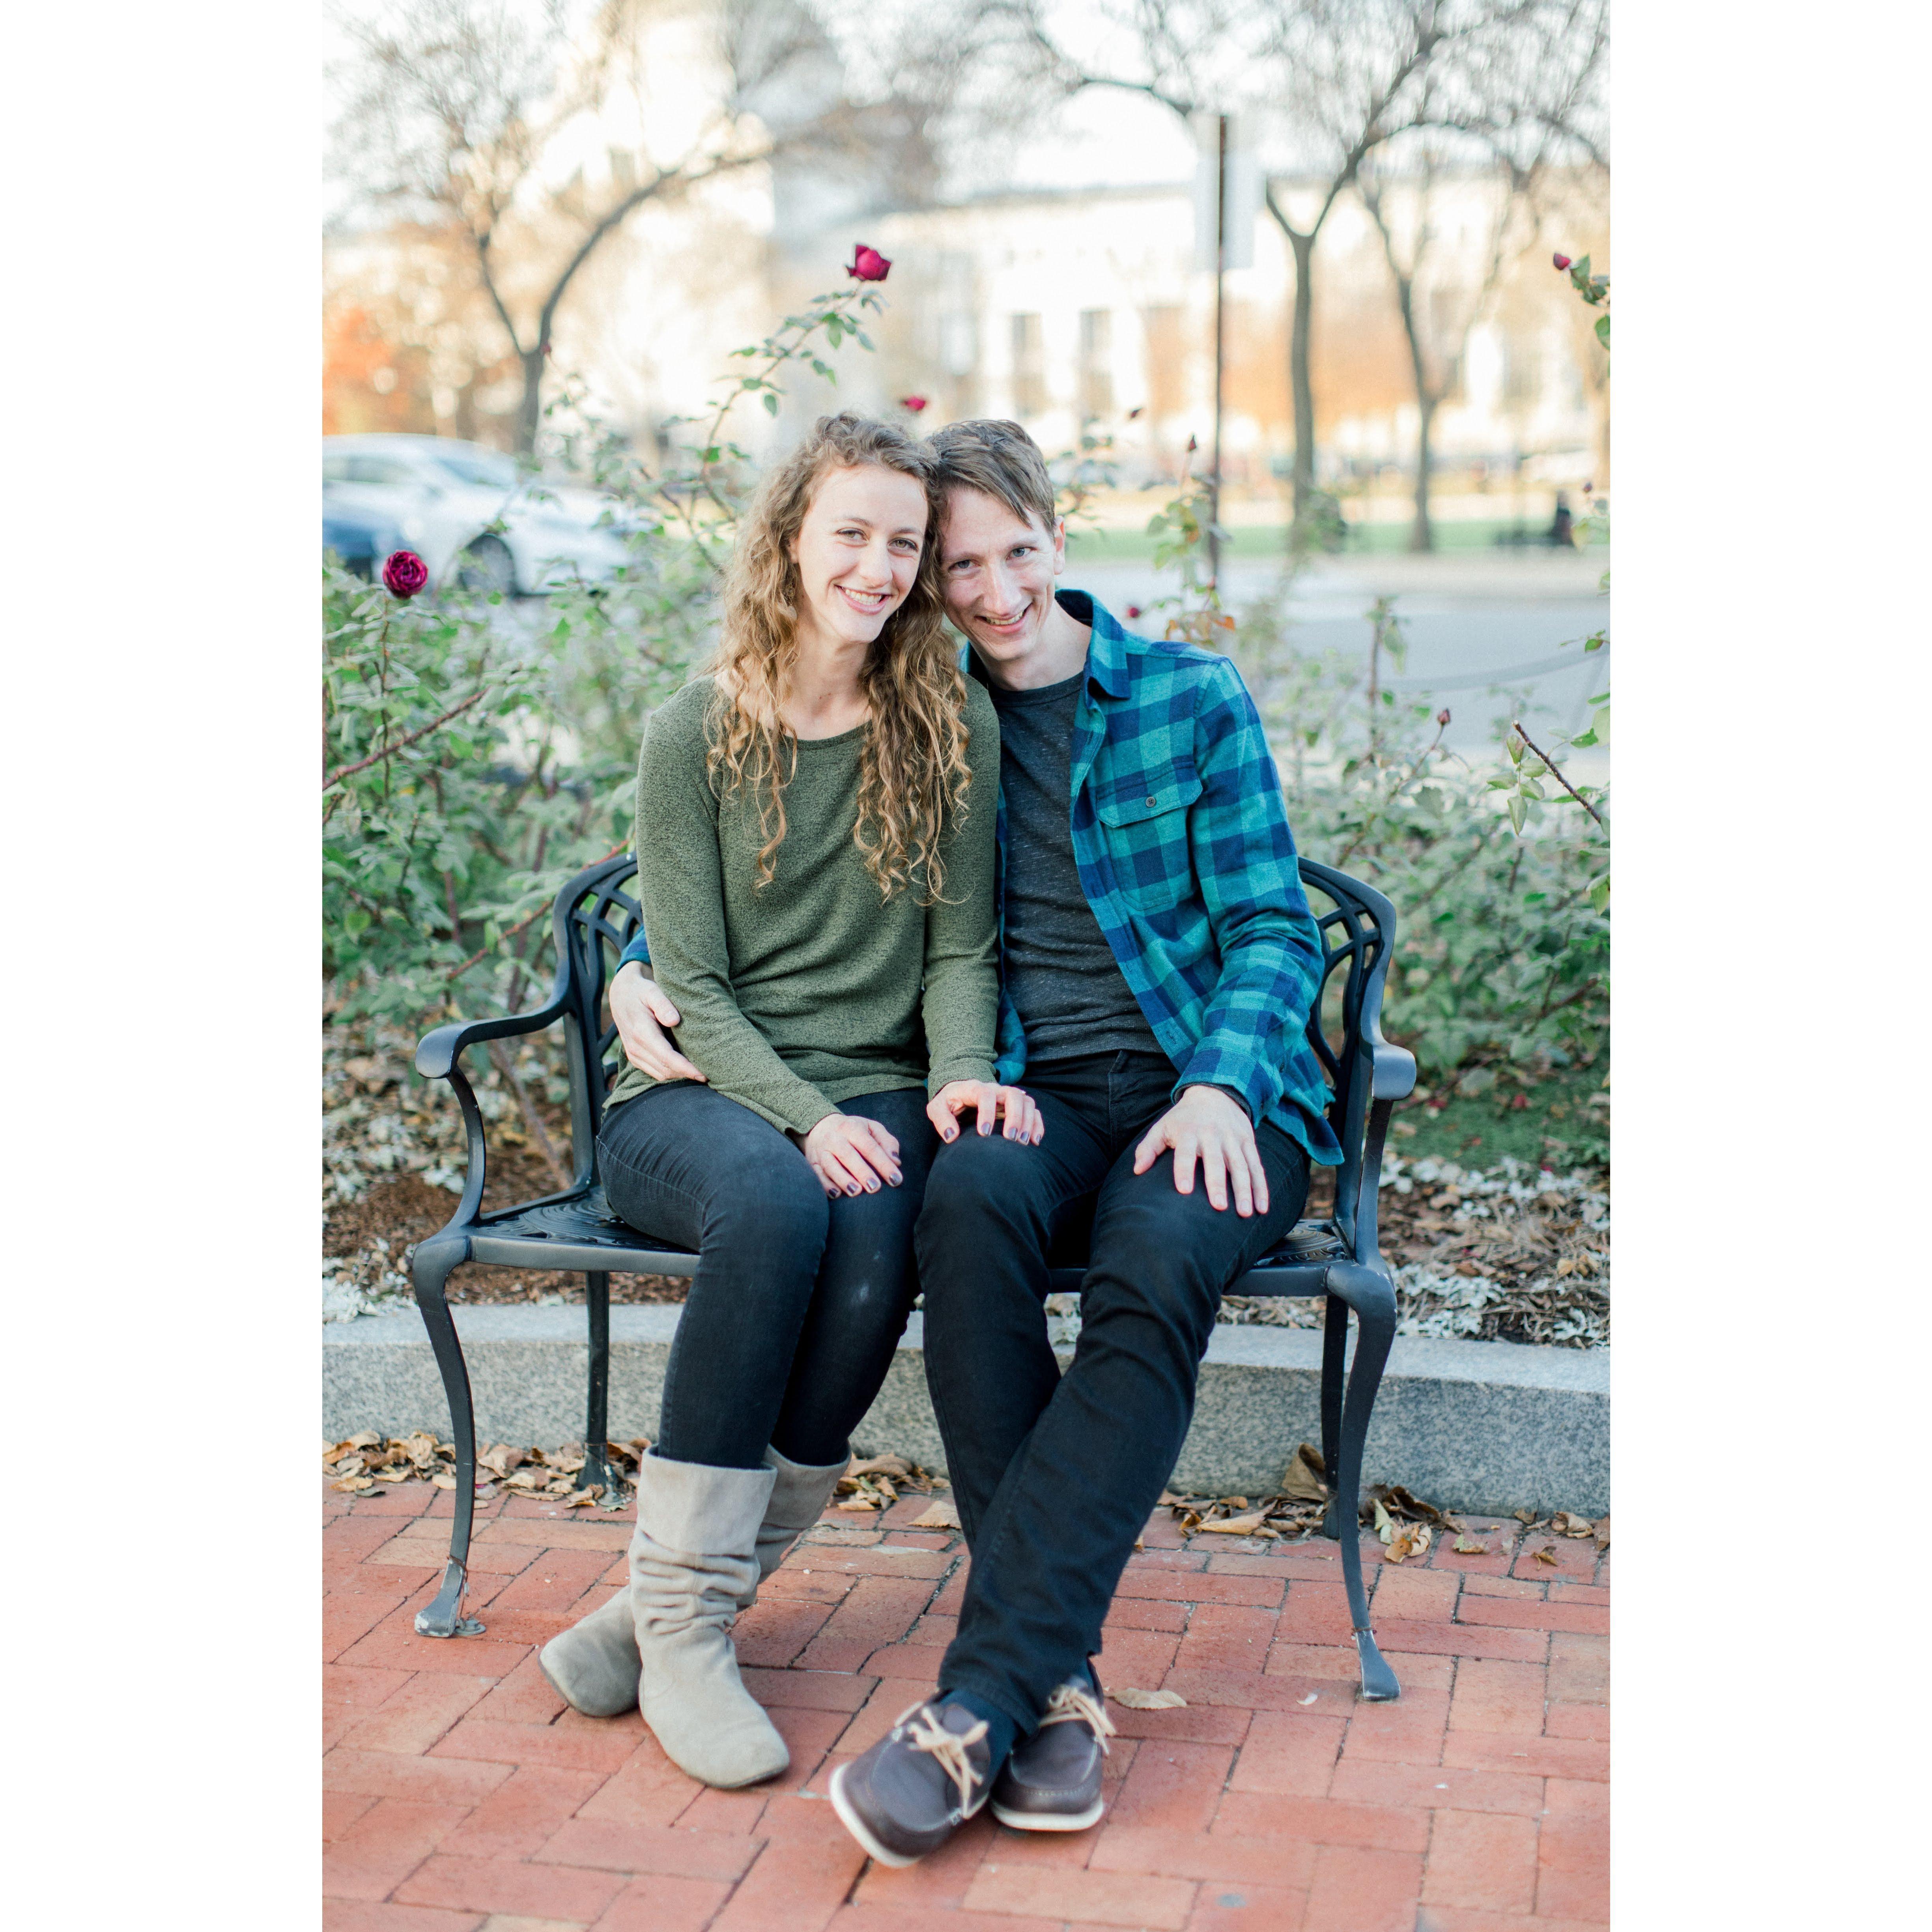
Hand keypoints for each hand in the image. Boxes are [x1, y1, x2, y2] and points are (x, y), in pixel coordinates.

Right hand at [609, 961, 704, 1082]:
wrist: (620, 995)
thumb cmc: (640, 991)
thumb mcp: (652, 991)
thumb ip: (663, 1004)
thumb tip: (674, 1020)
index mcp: (641, 1032)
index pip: (666, 1057)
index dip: (685, 1068)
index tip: (703, 1073)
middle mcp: (635, 1047)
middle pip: (665, 1070)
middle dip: (687, 1074)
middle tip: (709, 1073)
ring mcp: (633, 1054)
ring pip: (660, 1074)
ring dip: (679, 1075)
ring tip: (700, 1072)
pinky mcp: (634, 1057)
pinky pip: (654, 1072)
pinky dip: (670, 1072)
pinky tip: (685, 1067)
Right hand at [802, 1112, 903, 1197]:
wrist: (819, 1126)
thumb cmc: (852, 1130)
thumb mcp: (871, 1128)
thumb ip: (887, 1142)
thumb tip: (896, 1162)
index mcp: (852, 1128)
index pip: (870, 1147)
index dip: (883, 1164)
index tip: (896, 1179)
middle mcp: (835, 1138)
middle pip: (848, 1155)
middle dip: (862, 1172)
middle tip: (875, 1188)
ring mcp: (822, 1151)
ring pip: (831, 1165)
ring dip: (843, 1179)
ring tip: (856, 1192)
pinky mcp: (812, 1163)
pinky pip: (816, 1174)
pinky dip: (825, 1185)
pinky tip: (836, 1194)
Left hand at [927, 1080, 1044, 1145]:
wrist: (960, 1093)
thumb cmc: (949, 1102)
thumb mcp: (937, 1107)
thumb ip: (941, 1119)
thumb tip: (951, 1135)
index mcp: (975, 1088)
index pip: (985, 1094)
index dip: (987, 1112)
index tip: (984, 1134)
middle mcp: (996, 1090)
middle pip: (1013, 1095)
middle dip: (1015, 1117)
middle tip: (1010, 1139)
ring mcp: (1008, 1097)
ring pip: (1026, 1102)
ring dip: (1028, 1121)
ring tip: (1023, 1143)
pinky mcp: (1017, 1106)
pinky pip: (1033, 1110)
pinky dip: (1037, 1124)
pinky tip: (1035, 1141)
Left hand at [1132, 1084, 1268, 1216]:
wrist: (1215, 1092)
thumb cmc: (1183, 1118)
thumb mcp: (1162, 1127)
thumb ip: (1148, 1148)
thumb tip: (1136, 1170)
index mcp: (1188, 1132)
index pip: (1185, 1153)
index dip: (1184, 1170)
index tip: (1183, 1191)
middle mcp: (1212, 1135)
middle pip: (1216, 1161)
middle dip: (1217, 1184)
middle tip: (1218, 1207)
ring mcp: (1233, 1138)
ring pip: (1241, 1166)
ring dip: (1244, 1189)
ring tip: (1245, 1213)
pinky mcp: (1248, 1142)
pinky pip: (1257, 1166)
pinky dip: (1261, 1186)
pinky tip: (1262, 1207)